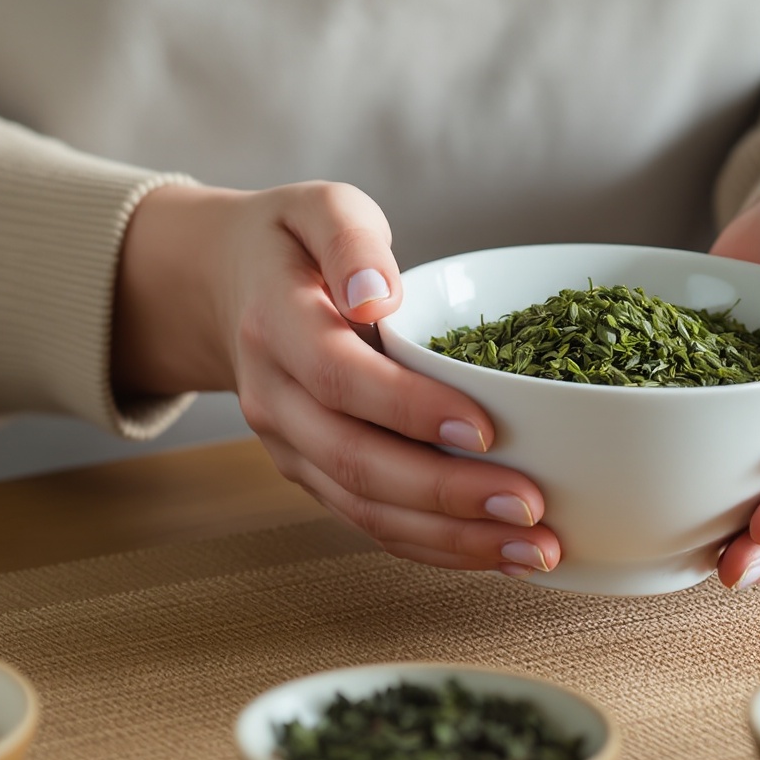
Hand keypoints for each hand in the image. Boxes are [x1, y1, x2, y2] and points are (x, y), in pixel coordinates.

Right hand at [113, 181, 560, 577]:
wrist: (227, 287)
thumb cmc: (293, 243)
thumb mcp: (319, 208)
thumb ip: (349, 240)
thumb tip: (378, 297)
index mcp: (276, 324)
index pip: (340, 378)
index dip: (411, 410)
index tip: (485, 428)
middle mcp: (273, 397)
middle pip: (355, 460)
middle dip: (446, 493)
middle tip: (529, 506)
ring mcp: (288, 445)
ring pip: (363, 508)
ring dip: (449, 538)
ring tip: (532, 548)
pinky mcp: (309, 474)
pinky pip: (368, 521)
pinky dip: (432, 546)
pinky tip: (496, 552)